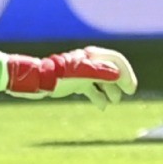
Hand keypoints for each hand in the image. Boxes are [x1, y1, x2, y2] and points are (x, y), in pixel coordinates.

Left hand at [6, 47, 136, 105]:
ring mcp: (80, 73)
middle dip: (120, 82)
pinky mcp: (73, 83)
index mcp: (90, 57)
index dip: (126, 73)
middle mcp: (86, 63)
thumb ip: (100, 72)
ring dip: (111, 91)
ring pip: (102, 82)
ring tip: (114, 101)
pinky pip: (91, 89)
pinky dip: (98, 96)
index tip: (129, 88)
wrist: (34, 81)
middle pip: (111, 71)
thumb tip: (117, 74)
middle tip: (127, 94)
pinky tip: (102, 106)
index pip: (116, 60)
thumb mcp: (81, 74)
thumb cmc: (56, 75)